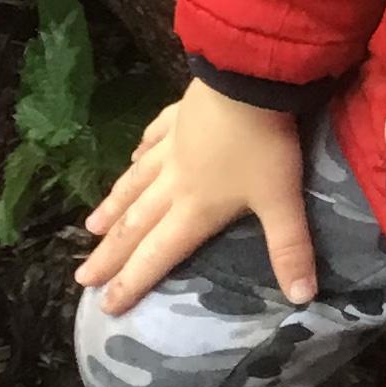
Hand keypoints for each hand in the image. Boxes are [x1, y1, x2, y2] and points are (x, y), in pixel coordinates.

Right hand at [78, 80, 314, 308]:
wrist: (248, 79)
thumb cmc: (264, 143)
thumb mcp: (282, 200)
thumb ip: (289, 249)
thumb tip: (303, 300)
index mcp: (195, 208)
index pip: (158, 255)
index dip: (132, 283)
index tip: (106, 306)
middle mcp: (174, 183)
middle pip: (135, 225)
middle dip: (109, 255)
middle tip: (83, 278)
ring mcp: (172, 148)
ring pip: (135, 185)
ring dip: (112, 208)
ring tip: (91, 227)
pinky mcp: (177, 117)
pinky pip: (152, 140)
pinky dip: (138, 156)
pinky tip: (131, 159)